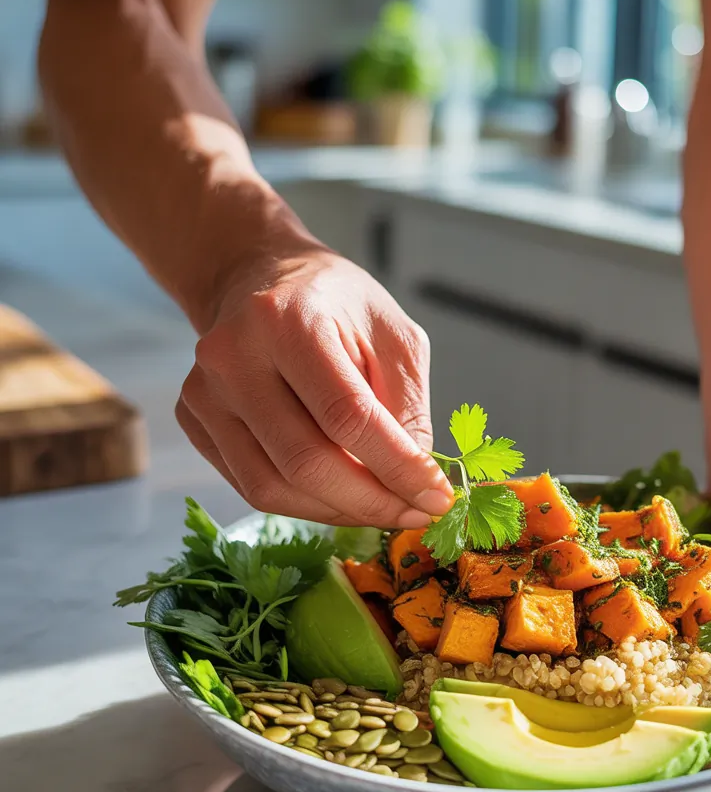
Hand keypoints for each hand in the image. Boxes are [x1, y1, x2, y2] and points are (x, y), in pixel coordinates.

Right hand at [175, 246, 453, 527]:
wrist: (262, 277)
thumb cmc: (338, 305)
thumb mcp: (396, 336)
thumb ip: (408, 408)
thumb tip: (415, 484)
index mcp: (289, 320)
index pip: (347, 418)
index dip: (397, 469)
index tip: (437, 498)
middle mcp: (233, 356)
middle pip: (306, 462)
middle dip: (371, 503)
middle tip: (415, 514)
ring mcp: (204, 391)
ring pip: (273, 488)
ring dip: (338, 512)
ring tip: (384, 508)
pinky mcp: (193, 418)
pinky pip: (252, 486)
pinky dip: (306, 503)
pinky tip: (343, 493)